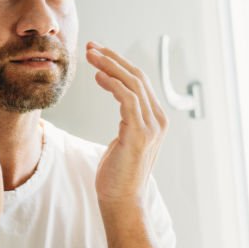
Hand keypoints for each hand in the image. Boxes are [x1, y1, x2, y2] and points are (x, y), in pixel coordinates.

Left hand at [86, 42, 167, 209]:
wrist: (122, 200)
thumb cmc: (118, 173)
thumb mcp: (126, 139)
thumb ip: (130, 119)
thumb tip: (124, 100)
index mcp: (156, 118)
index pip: (140, 81)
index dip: (119, 63)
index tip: (99, 52)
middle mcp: (158, 119)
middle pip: (137, 77)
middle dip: (113, 58)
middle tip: (91, 47)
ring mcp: (151, 126)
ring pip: (132, 84)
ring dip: (109, 66)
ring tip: (90, 56)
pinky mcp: (140, 134)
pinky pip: (128, 99)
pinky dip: (113, 84)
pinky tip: (97, 76)